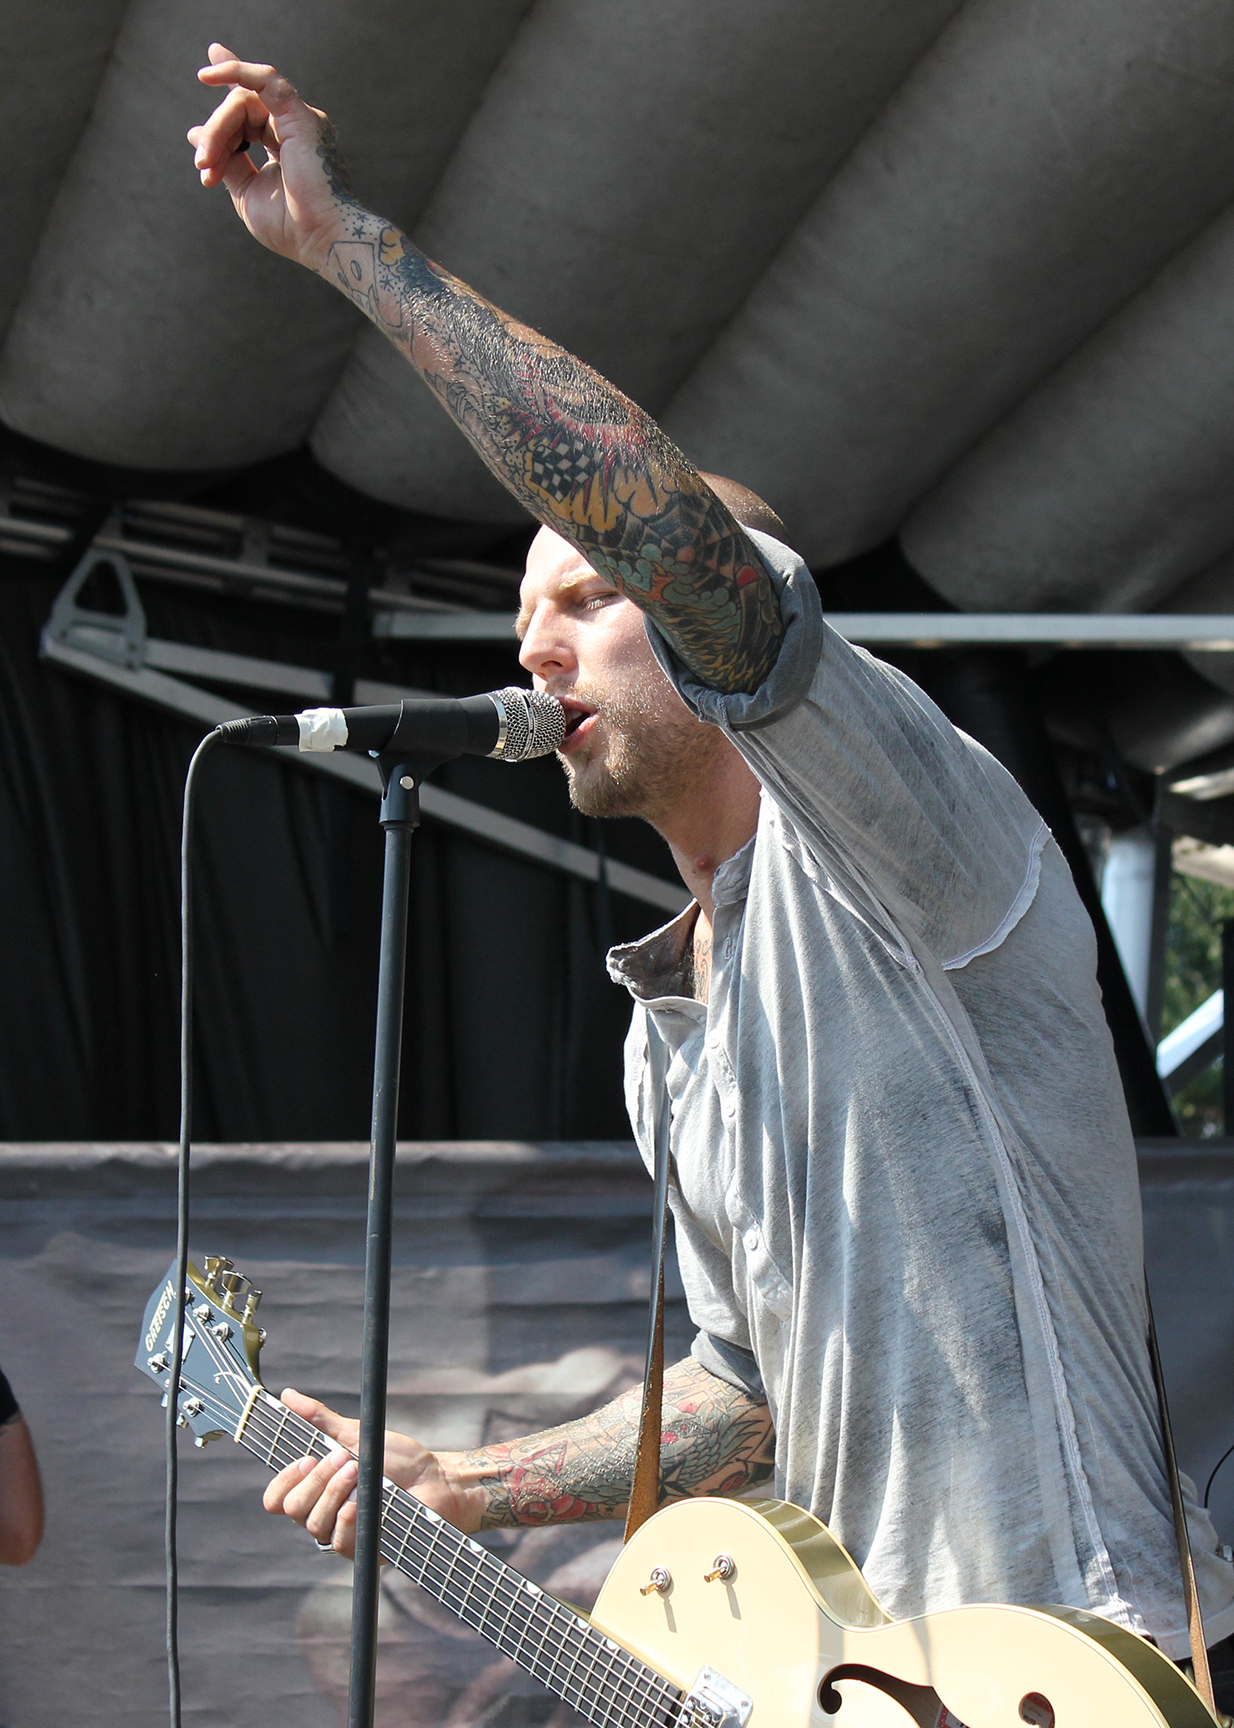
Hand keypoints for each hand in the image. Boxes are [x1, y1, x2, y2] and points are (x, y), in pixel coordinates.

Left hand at [187, 44, 362, 272]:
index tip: (204, 89)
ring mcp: (299, 120)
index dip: (227, 100)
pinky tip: (208, 76)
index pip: (250, 112)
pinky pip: (265, 80)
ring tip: (206, 160)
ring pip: (244, 100)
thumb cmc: (291, 227)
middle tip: (203, 166)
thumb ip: (226, 162)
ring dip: (218, 128)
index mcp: (284, 146)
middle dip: (215, 136)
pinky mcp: (301, 116)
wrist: (323, 240)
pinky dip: (236, 71)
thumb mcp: (247, 194)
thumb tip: (195, 134)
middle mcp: (293, 128)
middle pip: (240, 111)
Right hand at [263, 1389, 483, 1555]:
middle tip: (341, 1458)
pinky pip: (340, 1539)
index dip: (283, 1481)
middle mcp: (323, 1514)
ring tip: (358, 1471)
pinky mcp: (362, 1551)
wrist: (437, 1480)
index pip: (277, 1499)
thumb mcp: (357, 1434)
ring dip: (335, 1491)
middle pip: (293, 1508)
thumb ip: (321, 1420)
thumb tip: (287, 1394)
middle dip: (316, 1478)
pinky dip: (349, 1516)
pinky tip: (362, 1500)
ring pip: (314, 1522)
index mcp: (317, 1490)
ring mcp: (341, 1534)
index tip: (304, 1458)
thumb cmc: (399, 1460)